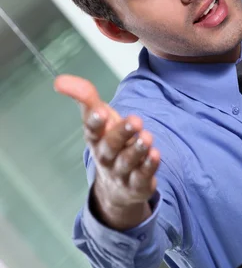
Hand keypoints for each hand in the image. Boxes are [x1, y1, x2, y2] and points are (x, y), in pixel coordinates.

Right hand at [54, 74, 159, 228]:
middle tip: (135, 120)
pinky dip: (149, 166)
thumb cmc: (108, 143)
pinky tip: (155, 154)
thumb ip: (85, 97)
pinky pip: (143, 175)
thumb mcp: (99, 118)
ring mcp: (122, 171)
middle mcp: (107, 156)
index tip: (101, 111)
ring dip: (138, 150)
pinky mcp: (138, 183)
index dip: (95, 121)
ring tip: (147, 137)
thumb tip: (60, 80)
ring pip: (128, 161)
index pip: (92, 130)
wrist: (116, 187)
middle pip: (111, 146)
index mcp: (96, 138)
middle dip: (122, 133)